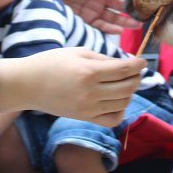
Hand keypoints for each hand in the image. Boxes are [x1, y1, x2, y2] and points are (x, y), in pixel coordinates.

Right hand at [12, 48, 145, 125]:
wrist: (29, 85)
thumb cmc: (52, 63)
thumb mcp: (79, 53)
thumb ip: (104, 59)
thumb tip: (125, 65)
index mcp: (89, 72)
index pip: (124, 70)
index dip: (138, 64)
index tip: (142, 60)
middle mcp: (91, 92)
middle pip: (128, 87)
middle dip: (136, 78)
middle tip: (135, 71)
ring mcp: (88, 108)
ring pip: (123, 103)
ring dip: (129, 92)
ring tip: (125, 83)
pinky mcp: (84, 118)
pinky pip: (112, 120)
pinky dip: (120, 111)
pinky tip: (117, 101)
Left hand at [31, 0, 139, 32]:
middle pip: (119, 4)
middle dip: (132, 9)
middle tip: (143, 15)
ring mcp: (93, 10)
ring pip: (113, 17)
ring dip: (125, 21)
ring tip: (136, 25)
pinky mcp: (85, 22)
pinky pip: (101, 26)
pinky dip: (110, 29)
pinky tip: (119, 31)